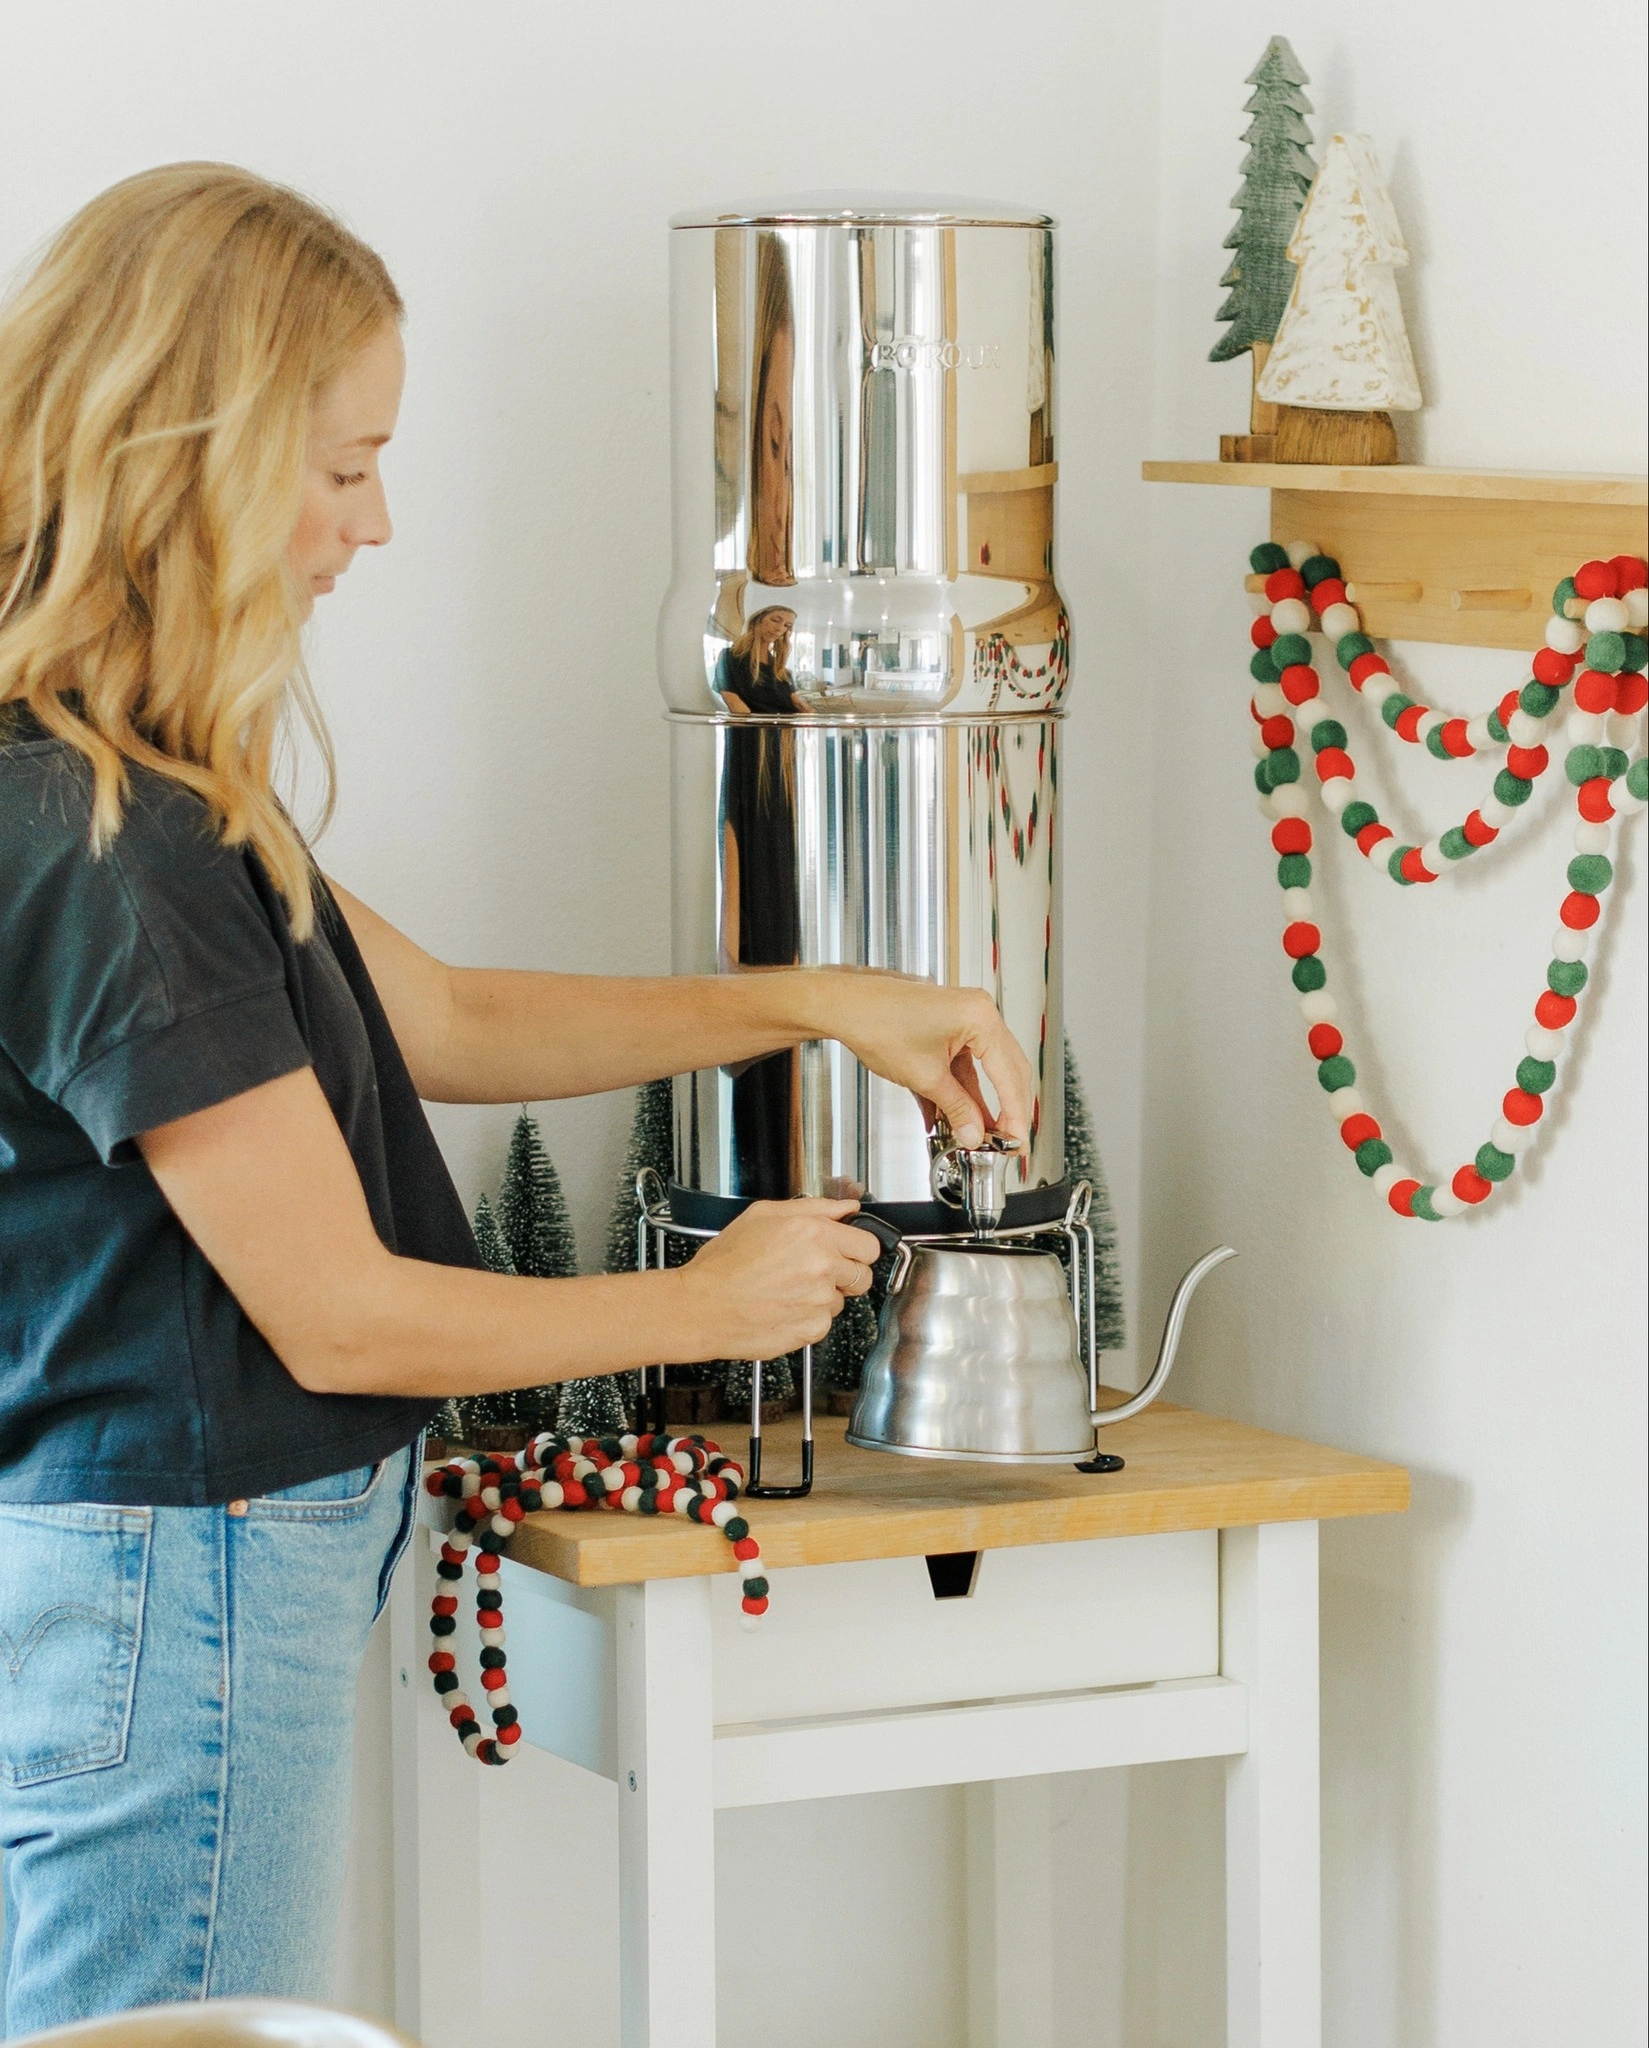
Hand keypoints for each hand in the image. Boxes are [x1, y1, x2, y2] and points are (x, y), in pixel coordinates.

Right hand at [677, 1199, 878, 1358]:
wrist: (701, 1307)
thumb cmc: (723, 1264)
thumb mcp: (762, 1215)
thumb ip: (814, 1207)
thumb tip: (846, 1208)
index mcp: (814, 1233)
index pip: (869, 1245)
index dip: (857, 1248)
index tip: (847, 1251)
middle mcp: (822, 1267)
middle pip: (863, 1276)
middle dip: (846, 1274)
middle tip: (817, 1272)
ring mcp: (818, 1301)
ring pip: (840, 1301)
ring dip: (822, 1297)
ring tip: (787, 1289)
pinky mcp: (811, 1329)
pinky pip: (823, 1323)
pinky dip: (807, 1318)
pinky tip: (783, 1307)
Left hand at [799, 973, 1033, 1152]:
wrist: (845, 1006)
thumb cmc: (876, 1021)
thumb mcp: (924, 1076)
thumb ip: (957, 1108)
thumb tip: (975, 1133)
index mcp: (980, 1017)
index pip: (1010, 1074)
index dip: (1015, 1113)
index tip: (1017, 1140)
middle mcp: (977, 1013)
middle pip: (1006, 1071)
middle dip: (1005, 1109)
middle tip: (1007, 1141)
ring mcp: (964, 1020)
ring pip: (984, 1072)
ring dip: (980, 1105)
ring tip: (980, 1135)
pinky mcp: (949, 1030)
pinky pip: (964, 1066)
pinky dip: (960, 1092)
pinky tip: (955, 1118)